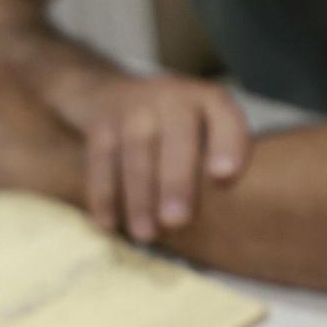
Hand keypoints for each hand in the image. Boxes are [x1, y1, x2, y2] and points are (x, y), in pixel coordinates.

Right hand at [62, 74, 250, 241]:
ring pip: (135, 153)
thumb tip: (220, 201)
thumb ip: (216, 156)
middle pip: (176, 139)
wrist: (109, 92)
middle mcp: (172, 97)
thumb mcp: (202, 125)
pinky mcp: (100, 125)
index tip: (224, 177)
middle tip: (176, 222)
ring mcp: (133, 107)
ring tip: (144, 234)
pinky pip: (100, 160)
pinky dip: (103, 194)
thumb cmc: (170, 124)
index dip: (227, 145)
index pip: (225, 119)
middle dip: (175, 182)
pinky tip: (109, 223)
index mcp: (208, 100)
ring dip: (138, 197)